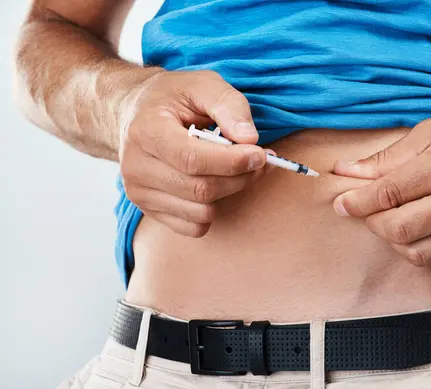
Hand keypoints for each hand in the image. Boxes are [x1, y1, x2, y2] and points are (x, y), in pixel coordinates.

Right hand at [119, 70, 268, 236]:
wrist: (135, 113)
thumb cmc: (173, 98)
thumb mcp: (203, 84)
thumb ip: (229, 105)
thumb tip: (250, 139)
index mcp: (146, 130)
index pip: (192, 159)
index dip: (232, 161)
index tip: (260, 154)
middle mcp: (135, 166)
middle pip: (201, 189)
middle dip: (240, 177)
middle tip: (259, 161)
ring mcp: (139, 192)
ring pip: (202, 212)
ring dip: (230, 192)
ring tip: (235, 169)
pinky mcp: (148, 210)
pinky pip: (194, 228)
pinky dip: (213, 209)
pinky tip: (213, 183)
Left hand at [331, 101, 430, 266]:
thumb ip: (388, 157)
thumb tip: (348, 171)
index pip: (392, 192)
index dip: (359, 201)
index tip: (341, 204)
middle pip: (402, 227)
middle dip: (372, 222)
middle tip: (365, 209)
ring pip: (419, 251)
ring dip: (393, 239)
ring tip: (390, 219)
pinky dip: (417, 248)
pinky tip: (414, 230)